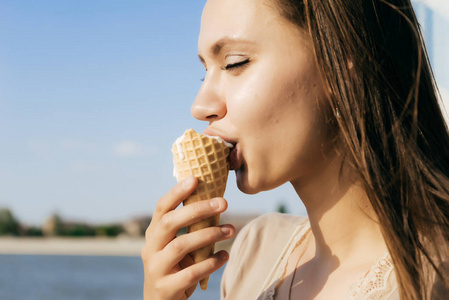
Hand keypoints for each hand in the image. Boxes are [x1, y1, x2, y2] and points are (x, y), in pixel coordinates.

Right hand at [142, 176, 234, 299]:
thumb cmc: (174, 267)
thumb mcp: (175, 245)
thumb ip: (186, 228)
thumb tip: (212, 200)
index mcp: (153, 234)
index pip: (162, 208)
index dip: (176, 192)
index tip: (195, 179)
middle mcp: (150, 248)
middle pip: (170, 223)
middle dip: (198, 210)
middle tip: (223, 202)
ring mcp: (156, 268)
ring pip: (181, 246)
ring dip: (209, 235)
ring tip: (231, 229)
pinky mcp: (166, 287)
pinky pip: (191, 272)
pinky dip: (210, 262)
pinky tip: (224, 255)